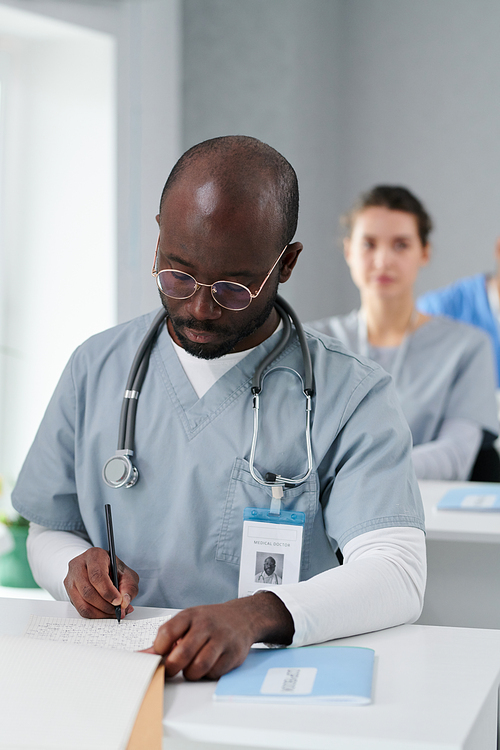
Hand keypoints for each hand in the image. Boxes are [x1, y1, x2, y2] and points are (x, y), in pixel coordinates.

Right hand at [64, 547, 138, 618]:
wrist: (101, 568)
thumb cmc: (114, 569)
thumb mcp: (127, 574)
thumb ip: (129, 587)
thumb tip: (124, 602)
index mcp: (94, 556)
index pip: (97, 576)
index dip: (108, 591)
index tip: (118, 601)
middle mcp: (78, 566)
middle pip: (88, 592)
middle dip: (106, 605)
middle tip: (119, 610)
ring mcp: (71, 580)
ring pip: (83, 604)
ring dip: (101, 613)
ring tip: (115, 613)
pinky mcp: (69, 593)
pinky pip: (81, 610)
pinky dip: (96, 615)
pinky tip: (106, 613)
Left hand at [144, 592, 293, 679]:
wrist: (242, 617)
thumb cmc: (210, 621)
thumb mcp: (187, 622)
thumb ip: (166, 639)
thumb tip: (141, 655)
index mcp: (190, 616)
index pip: (166, 633)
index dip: (158, 649)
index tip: (159, 655)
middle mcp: (205, 626)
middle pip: (181, 654)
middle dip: (171, 668)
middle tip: (171, 669)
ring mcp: (221, 639)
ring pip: (198, 667)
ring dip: (190, 674)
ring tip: (190, 667)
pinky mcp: (233, 654)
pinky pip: (214, 673)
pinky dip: (207, 675)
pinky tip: (207, 666)